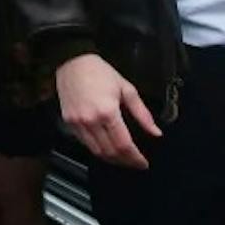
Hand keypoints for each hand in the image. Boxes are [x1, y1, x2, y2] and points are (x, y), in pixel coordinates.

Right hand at [55, 53, 160, 169]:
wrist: (72, 62)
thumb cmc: (99, 72)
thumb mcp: (127, 89)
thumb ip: (142, 113)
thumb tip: (155, 132)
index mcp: (108, 111)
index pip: (124, 144)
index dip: (135, 158)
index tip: (143, 163)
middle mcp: (91, 120)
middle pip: (110, 152)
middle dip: (125, 161)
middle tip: (135, 163)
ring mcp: (78, 123)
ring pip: (96, 151)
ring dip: (111, 159)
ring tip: (123, 159)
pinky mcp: (69, 122)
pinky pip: (85, 143)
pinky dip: (98, 149)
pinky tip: (106, 147)